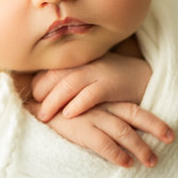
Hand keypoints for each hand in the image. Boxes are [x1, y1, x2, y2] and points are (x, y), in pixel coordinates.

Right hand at [26, 99, 170, 167]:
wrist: (31, 107)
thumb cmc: (57, 110)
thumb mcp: (82, 108)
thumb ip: (99, 114)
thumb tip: (118, 131)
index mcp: (104, 100)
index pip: (134, 107)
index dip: (153, 119)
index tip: (169, 133)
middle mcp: (101, 106)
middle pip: (135, 114)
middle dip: (155, 128)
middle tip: (171, 140)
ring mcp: (91, 117)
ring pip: (123, 131)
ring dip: (140, 147)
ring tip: (152, 161)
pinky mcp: (79, 129)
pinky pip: (103, 143)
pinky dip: (116, 154)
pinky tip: (126, 164)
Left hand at [30, 51, 153, 122]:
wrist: (145, 77)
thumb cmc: (113, 79)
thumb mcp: (90, 72)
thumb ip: (70, 77)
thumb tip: (45, 89)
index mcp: (78, 59)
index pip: (50, 70)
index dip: (38, 85)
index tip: (32, 99)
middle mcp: (86, 63)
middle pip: (55, 76)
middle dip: (41, 94)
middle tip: (34, 110)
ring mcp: (98, 72)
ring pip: (68, 85)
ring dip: (53, 102)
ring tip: (45, 117)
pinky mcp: (111, 85)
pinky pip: (90, 94)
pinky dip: (78, 104)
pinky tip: (68, 115)